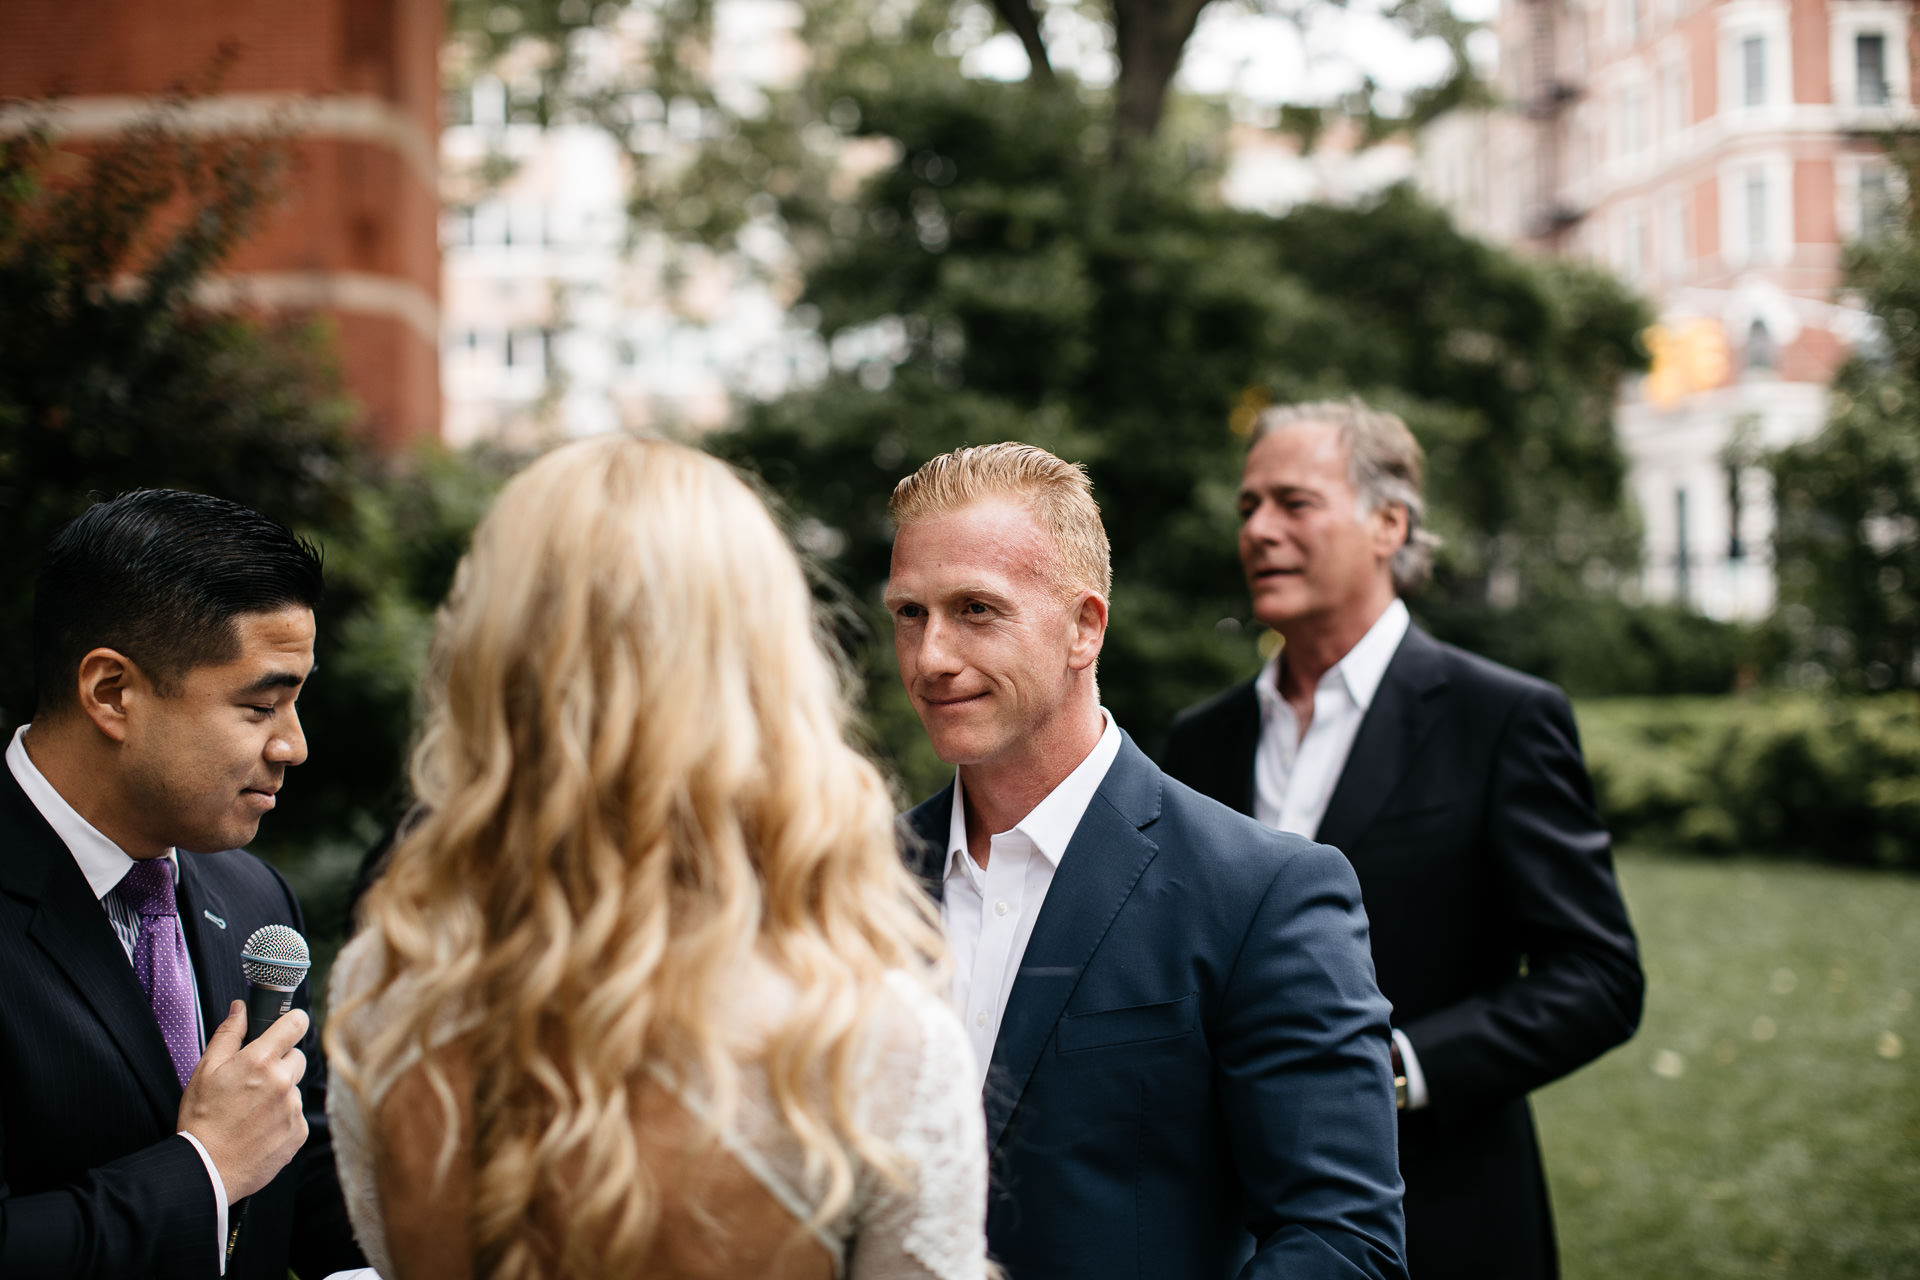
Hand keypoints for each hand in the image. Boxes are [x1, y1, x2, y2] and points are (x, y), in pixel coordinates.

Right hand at [177, 1000, 309, 1200]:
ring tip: (251, 1111)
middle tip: (254, 1082)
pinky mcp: (299, 1132)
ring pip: (295, 1088)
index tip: (288, 1026)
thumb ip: (227, 1035)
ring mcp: (294, 1108)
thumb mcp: (205, 1071)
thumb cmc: (202, 1119)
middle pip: (297, 1057)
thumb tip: (240, 1008)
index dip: (292, 1022)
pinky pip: (297, 1115)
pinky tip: (259, 1129)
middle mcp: (283, 1081)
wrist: (206, 1169)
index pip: (296, 1023)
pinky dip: (283, 1119)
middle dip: (280, 1064)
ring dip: (280, 1094)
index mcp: (260, 1061)